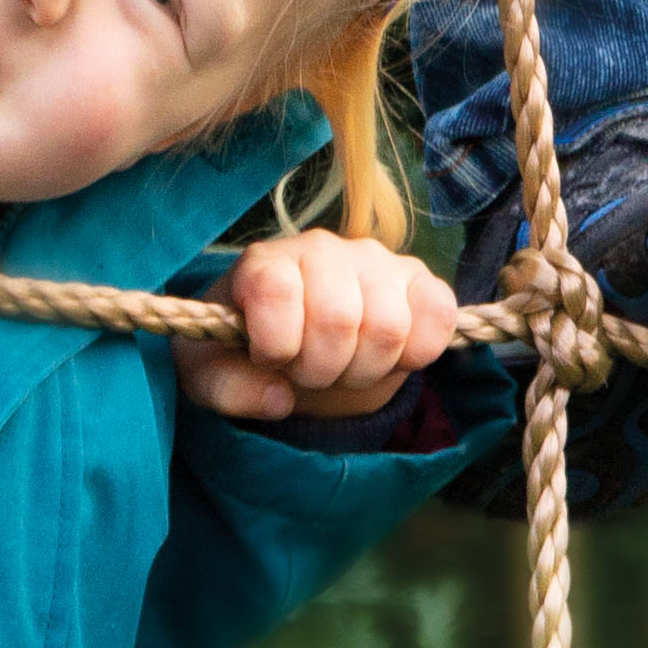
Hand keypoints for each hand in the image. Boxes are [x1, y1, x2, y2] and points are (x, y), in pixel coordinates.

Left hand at [180, 228, 462, 425]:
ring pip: (388, 327)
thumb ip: (227, 387)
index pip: (277, 293)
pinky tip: (390, 358)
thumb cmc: (242, 347)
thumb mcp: (209, 371)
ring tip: (344, 364)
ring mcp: (375, 261)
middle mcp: (323, 249)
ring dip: (365, 368)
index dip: (275, 345)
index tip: (268, 359)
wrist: (288, 330)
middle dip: (322, 370)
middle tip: (309, 372)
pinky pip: (438, 314)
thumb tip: (280, 399)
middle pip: (338, 320)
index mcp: (266, 261)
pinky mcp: (418, 279)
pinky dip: (419, 352)